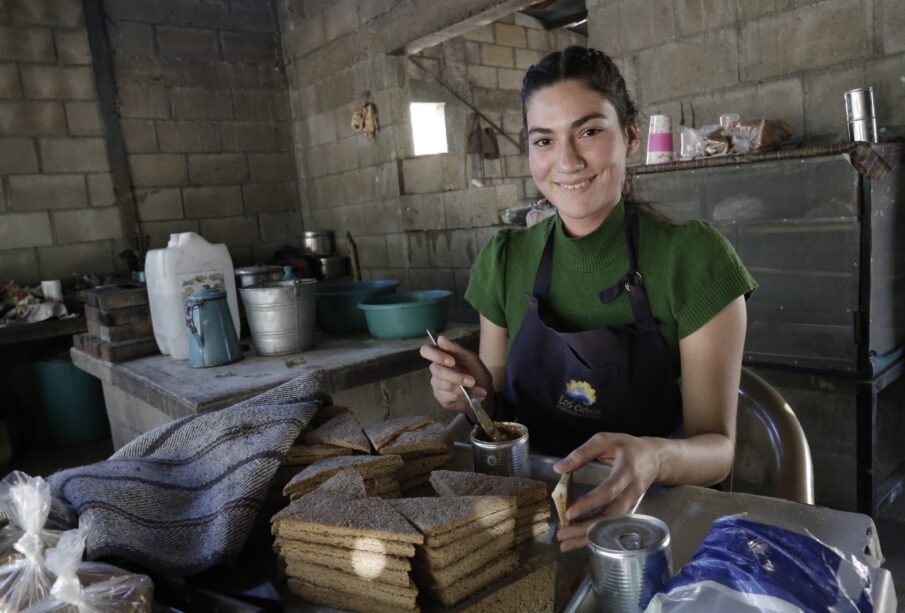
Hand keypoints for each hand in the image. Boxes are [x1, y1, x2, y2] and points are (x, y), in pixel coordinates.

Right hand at [419, 335, 493, 414]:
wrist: (484, 389)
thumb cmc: (476, 371)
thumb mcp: (470, 358)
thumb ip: (455, 349)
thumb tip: (440, 338)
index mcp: (440, 357)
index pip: (426, 351)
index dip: (437, 356)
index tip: (452, 362)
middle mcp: (435, 370)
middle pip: (437, 372)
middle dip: (457, 377)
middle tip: (472, 381)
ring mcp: (436, 385)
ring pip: (445, 386)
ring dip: (464, 389)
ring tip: (479, 390)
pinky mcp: (441, 398)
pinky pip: (450, 397)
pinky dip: (464, 397)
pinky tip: (472, 396)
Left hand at [552, 432, 660, 551]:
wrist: (655, 458)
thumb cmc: (627, 447)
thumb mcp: (604, 440)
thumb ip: (581, 453)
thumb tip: (558, 468)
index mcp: (626, 471)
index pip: (608, 491)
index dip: (589, 503)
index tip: (569, 513)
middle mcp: (631, 492)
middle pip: (610, 516)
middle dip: (586, 528)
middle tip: (562, 535)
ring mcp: (632, 504)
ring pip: (612, 526)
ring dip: (589, 537)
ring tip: (565, 544)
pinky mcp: (630, 511)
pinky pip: (613, 527)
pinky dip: (596, 536)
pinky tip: (579, 540)